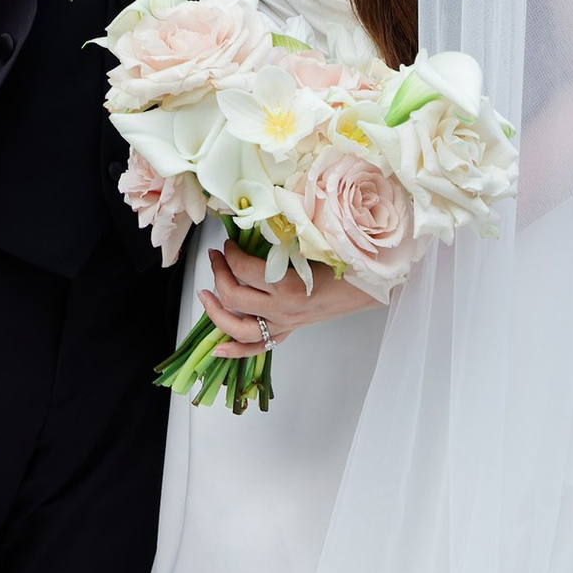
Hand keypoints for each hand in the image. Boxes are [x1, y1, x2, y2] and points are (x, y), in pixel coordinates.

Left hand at [202, 245, 359, 358]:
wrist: (368, 286)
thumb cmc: (346, 264)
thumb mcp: (314, 245)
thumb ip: (284, 237)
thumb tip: (256, 222)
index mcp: (287, 286)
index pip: (243, 270)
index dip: (230, 253)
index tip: (229, 242)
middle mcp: (281, 310)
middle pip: (233, 297)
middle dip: (218, 273)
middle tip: (216, 257)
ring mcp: (283, 324)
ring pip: (238, 328)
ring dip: (215, 312)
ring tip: (204, 294)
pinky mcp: (288, 331)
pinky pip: (258, 348)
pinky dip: (235, 351)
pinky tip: (218, 350)